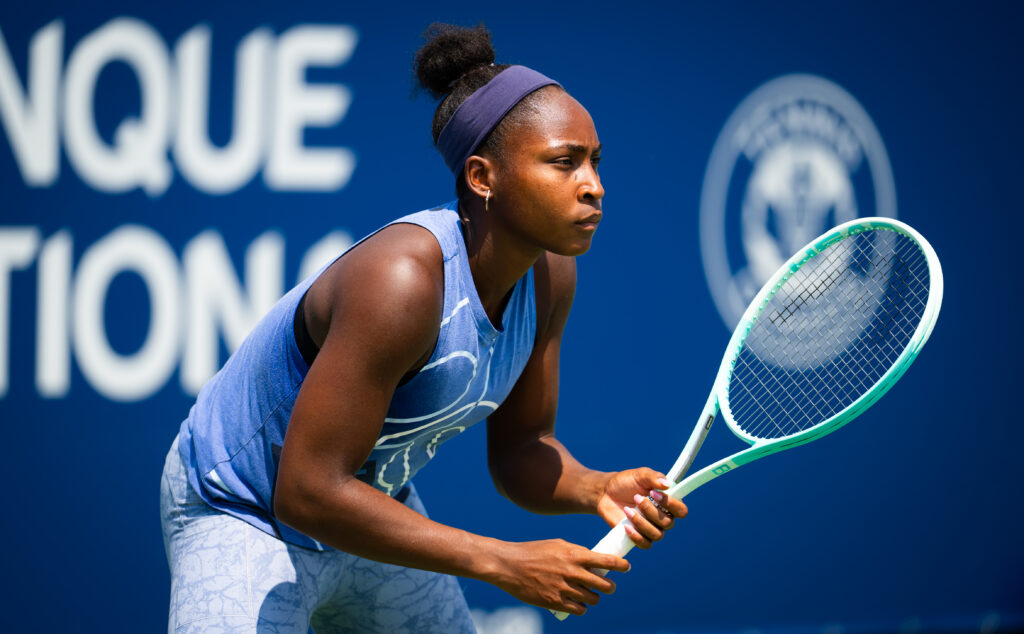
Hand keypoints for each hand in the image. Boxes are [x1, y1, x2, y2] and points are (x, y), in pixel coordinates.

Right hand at [486, 539, 629, 615]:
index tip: (626, 567)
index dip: (621, 565)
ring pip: (593, 599)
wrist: (509, 565)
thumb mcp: (557, 545)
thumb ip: (577, 553)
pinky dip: (581, 608)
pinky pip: (579, 610)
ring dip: (594, 598)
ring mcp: (563, 588)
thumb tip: (594, 560)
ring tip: (590, 595)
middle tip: (609, 586)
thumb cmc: (533, 551)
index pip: (607, 561)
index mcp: (574, 554)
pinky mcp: (554, 602)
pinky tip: (578, 604)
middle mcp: (572, 572)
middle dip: (610, 587)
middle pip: (604, 585)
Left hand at [596, 467, 687, 548]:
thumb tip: (667, 484)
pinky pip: (645, 544)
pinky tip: (626, 526)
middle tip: (636, 498)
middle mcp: (663, 518)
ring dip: (641, 522)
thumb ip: (654, 477)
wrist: (606, 493)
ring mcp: (652, 529)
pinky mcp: (640, 537)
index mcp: (668, 502)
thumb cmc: (627, 482)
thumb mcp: (640, 475)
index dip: (671, 504)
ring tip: (627, 510)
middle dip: (650, 511)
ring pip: (657, 535)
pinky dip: (636, 536)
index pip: (681, 510)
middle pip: (668, 523)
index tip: (653, 493)